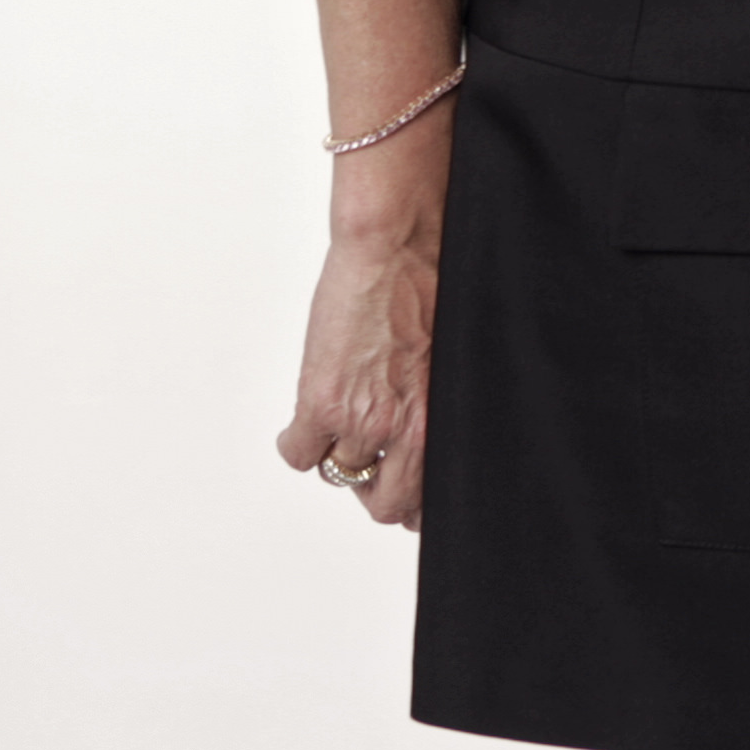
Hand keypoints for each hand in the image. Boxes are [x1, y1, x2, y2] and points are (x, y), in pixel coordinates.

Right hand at [275, 152, 444, 527]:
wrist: (402, 245)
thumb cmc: (437, 287)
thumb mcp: (452, 361)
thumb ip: (438, 404)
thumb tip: (425, 426)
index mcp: (445, 421)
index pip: (429, 497)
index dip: (414, 498)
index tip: (409, 492)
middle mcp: (408, 431)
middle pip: (385, 504)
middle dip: (377, 488)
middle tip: (371, 464)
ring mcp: (362, 420)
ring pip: (339, 475)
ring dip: (337, 457)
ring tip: (339, 428)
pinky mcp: (321, 401)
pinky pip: (299, 454)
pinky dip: (298, 443)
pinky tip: (306, 423)